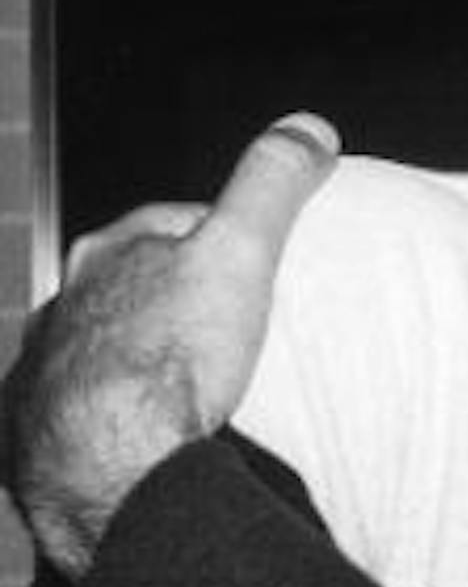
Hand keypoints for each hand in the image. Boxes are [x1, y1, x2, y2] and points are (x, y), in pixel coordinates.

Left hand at [2, 114, 339, 580]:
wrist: (106, 459)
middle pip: (134, 281)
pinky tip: (145, 426)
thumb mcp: (241, 252)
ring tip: (192, 380)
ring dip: (140, 351)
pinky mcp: (40, 423)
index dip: (220, 235)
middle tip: (232, 324)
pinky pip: (84, 403)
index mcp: (111, 252)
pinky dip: (112, 407)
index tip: (257, 261)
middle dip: (174, 293)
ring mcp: (49, 363)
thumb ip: (272, 184)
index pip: (171, 222)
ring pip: (103, 340)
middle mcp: (67, 300)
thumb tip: (308, 127)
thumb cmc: (169, 354)